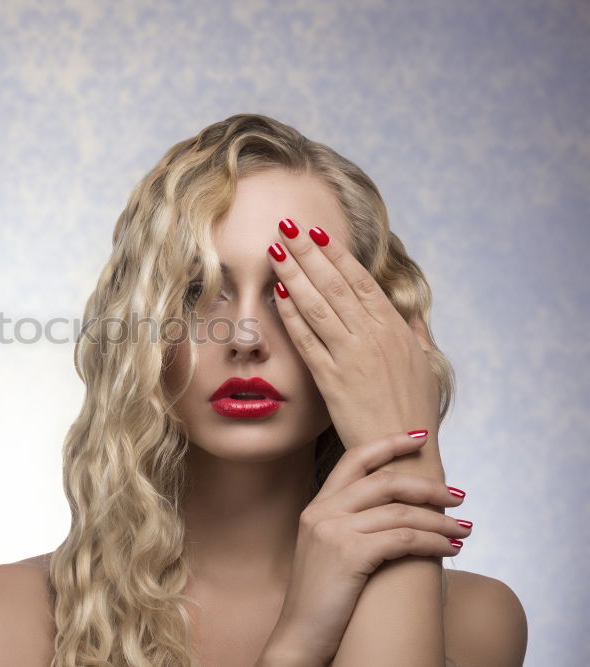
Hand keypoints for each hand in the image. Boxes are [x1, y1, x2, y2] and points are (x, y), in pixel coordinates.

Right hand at [263, 431, 469, 665]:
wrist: (299, 637)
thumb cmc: (321, 602)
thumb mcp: (329, 553)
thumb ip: (350, 528)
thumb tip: (397, 517)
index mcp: (316, 507)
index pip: (354, 460)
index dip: (388, 444)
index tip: (420, 438)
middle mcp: (322, 512)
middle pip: (384, 481)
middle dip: (428, 485)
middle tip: (459, 496)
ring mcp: (333, 531)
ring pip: (400, 511)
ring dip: (441, 520)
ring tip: (465, 530)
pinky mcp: (349, 554)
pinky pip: (404, 538)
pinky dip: (434, 542)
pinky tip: (449, 551)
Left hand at [268, 218, 441, 453]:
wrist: (404, 453)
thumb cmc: (414, 410)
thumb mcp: (424, 364)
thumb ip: (414, 334)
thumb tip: (412, 314)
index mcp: (394, 328)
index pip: (360, 280)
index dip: (336, 253)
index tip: (316, 231)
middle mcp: (373, 336)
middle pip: (334, 284)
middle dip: (307, 252)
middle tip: (285, 226)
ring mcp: (351, 356)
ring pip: (317, 305)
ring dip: (293, 274)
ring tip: (274, 250)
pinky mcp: (332, 379)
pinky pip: (307, 340)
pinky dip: (291, 315)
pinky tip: (276, 294)